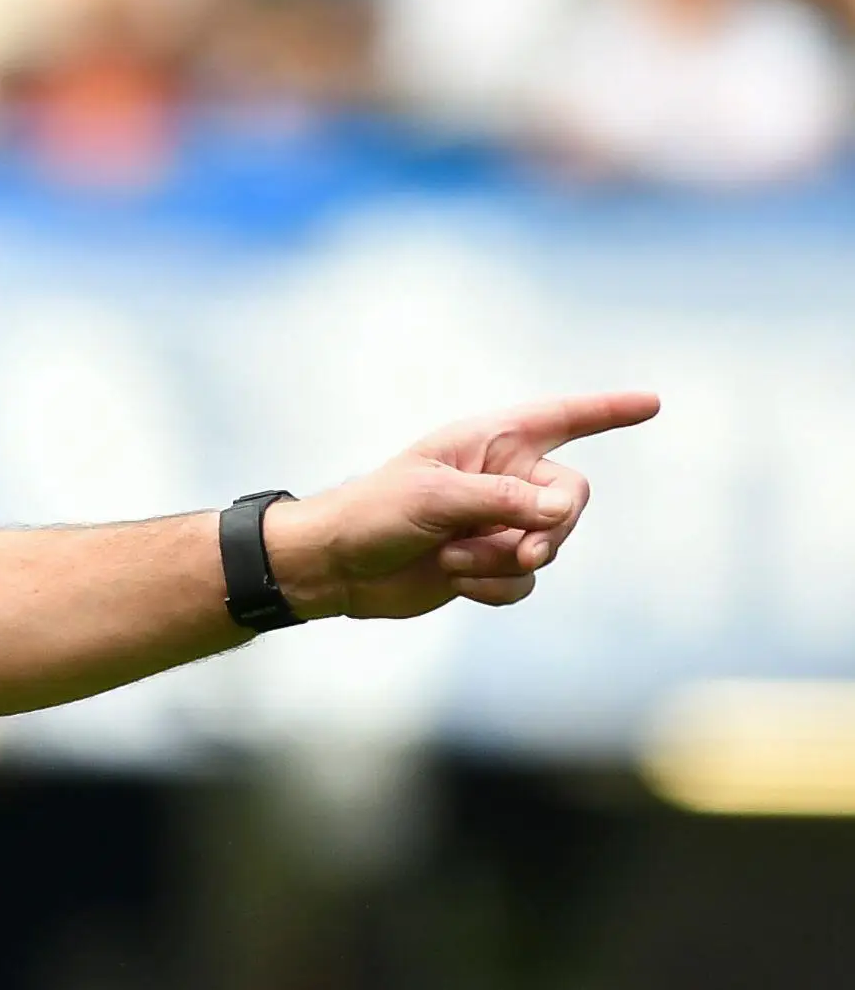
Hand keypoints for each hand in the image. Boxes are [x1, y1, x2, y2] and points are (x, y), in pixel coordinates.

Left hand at [269, 392, 658, 619]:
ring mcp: (499, 523)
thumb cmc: (373, 514)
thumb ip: (503, 501)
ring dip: (505, 560)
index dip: (607, 410)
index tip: (652, 402)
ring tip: (453, 558)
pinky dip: (495, 587)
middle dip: (550, 528)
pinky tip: (454, 581)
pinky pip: (525, 581)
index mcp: (490, 442)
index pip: (561, 419)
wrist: (337, 568)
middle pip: (571, 498)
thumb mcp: (434, 497)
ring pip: (550, 545)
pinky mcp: (491, 565)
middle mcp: (503, 479)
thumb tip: (566, 511)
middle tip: (522, 549)